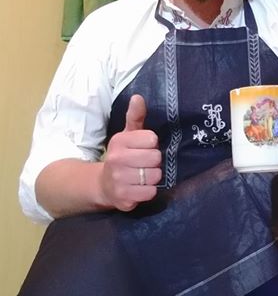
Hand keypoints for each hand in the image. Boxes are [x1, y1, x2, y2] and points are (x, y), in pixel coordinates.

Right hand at [99, 95, 161, 210]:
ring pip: (154, 176)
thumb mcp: (127, 135)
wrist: (104, 185)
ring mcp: (119, 180)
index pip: (151, 139)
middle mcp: (116, 160)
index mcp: (119, 141)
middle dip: (154, 162)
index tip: (144, 148)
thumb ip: (135, 116)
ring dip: (153, 177)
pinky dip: (149, 191)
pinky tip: (140, 188)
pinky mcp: (123, 198)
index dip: (151, 145)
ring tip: (143, 176)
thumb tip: (138, 97)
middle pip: (155, 158)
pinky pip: (150, 193)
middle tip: (145, 164)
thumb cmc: (122, 156)